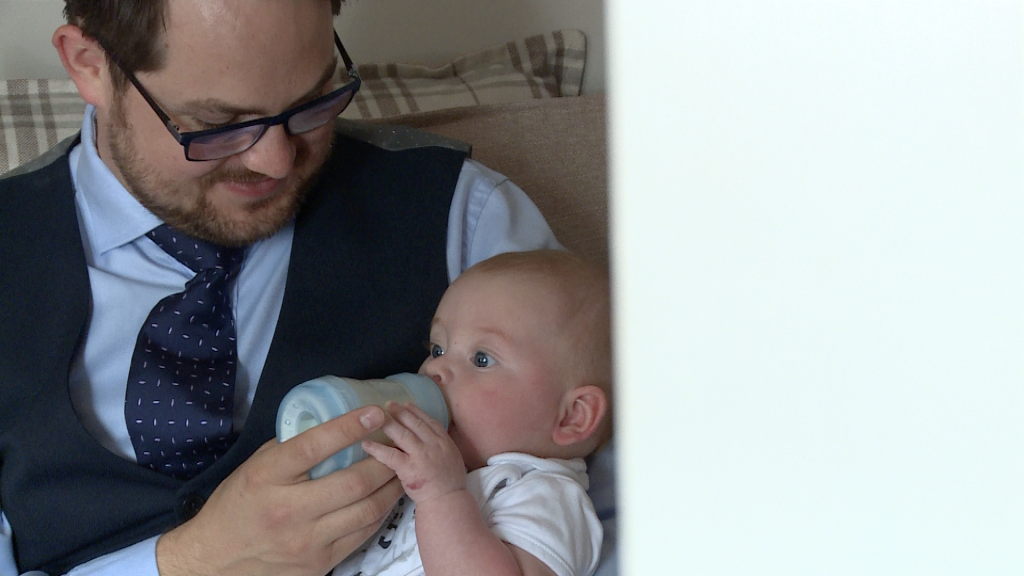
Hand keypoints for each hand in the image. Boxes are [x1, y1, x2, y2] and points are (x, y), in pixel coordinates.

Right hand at [155, 405, 403, 575]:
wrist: (215, 557)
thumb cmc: (237, 504)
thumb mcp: (256, 466)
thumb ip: (292, 447)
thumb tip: (333, 425)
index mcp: (268, 477)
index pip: (316, 446)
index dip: (350, 427)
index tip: (375, 413)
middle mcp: (288, 510)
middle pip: (353, 483)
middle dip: (384, 460)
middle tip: (397, 443)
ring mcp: (306, 541)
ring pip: (366, 510)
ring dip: (390, 486)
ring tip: (400, 469)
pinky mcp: (319, 563)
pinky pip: (362, 533)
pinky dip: (379, 512)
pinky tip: (385, 497)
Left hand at [362, 402, 466, 502]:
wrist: (448, 502)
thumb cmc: (450, 485)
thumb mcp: (453, 459)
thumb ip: (440, 447)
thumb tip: (426, 439)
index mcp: (445, 442)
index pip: (429, 422)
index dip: (417, 411)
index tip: (406, 404)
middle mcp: (434, 445)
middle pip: (415, 423)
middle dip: (401, 412)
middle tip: (388, 404)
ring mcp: (421, 455)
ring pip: (402, 434)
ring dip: (389, 424)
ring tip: (377, 417)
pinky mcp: (409, 468)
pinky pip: (390, 455)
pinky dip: (377, 448)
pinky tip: (366, 443)